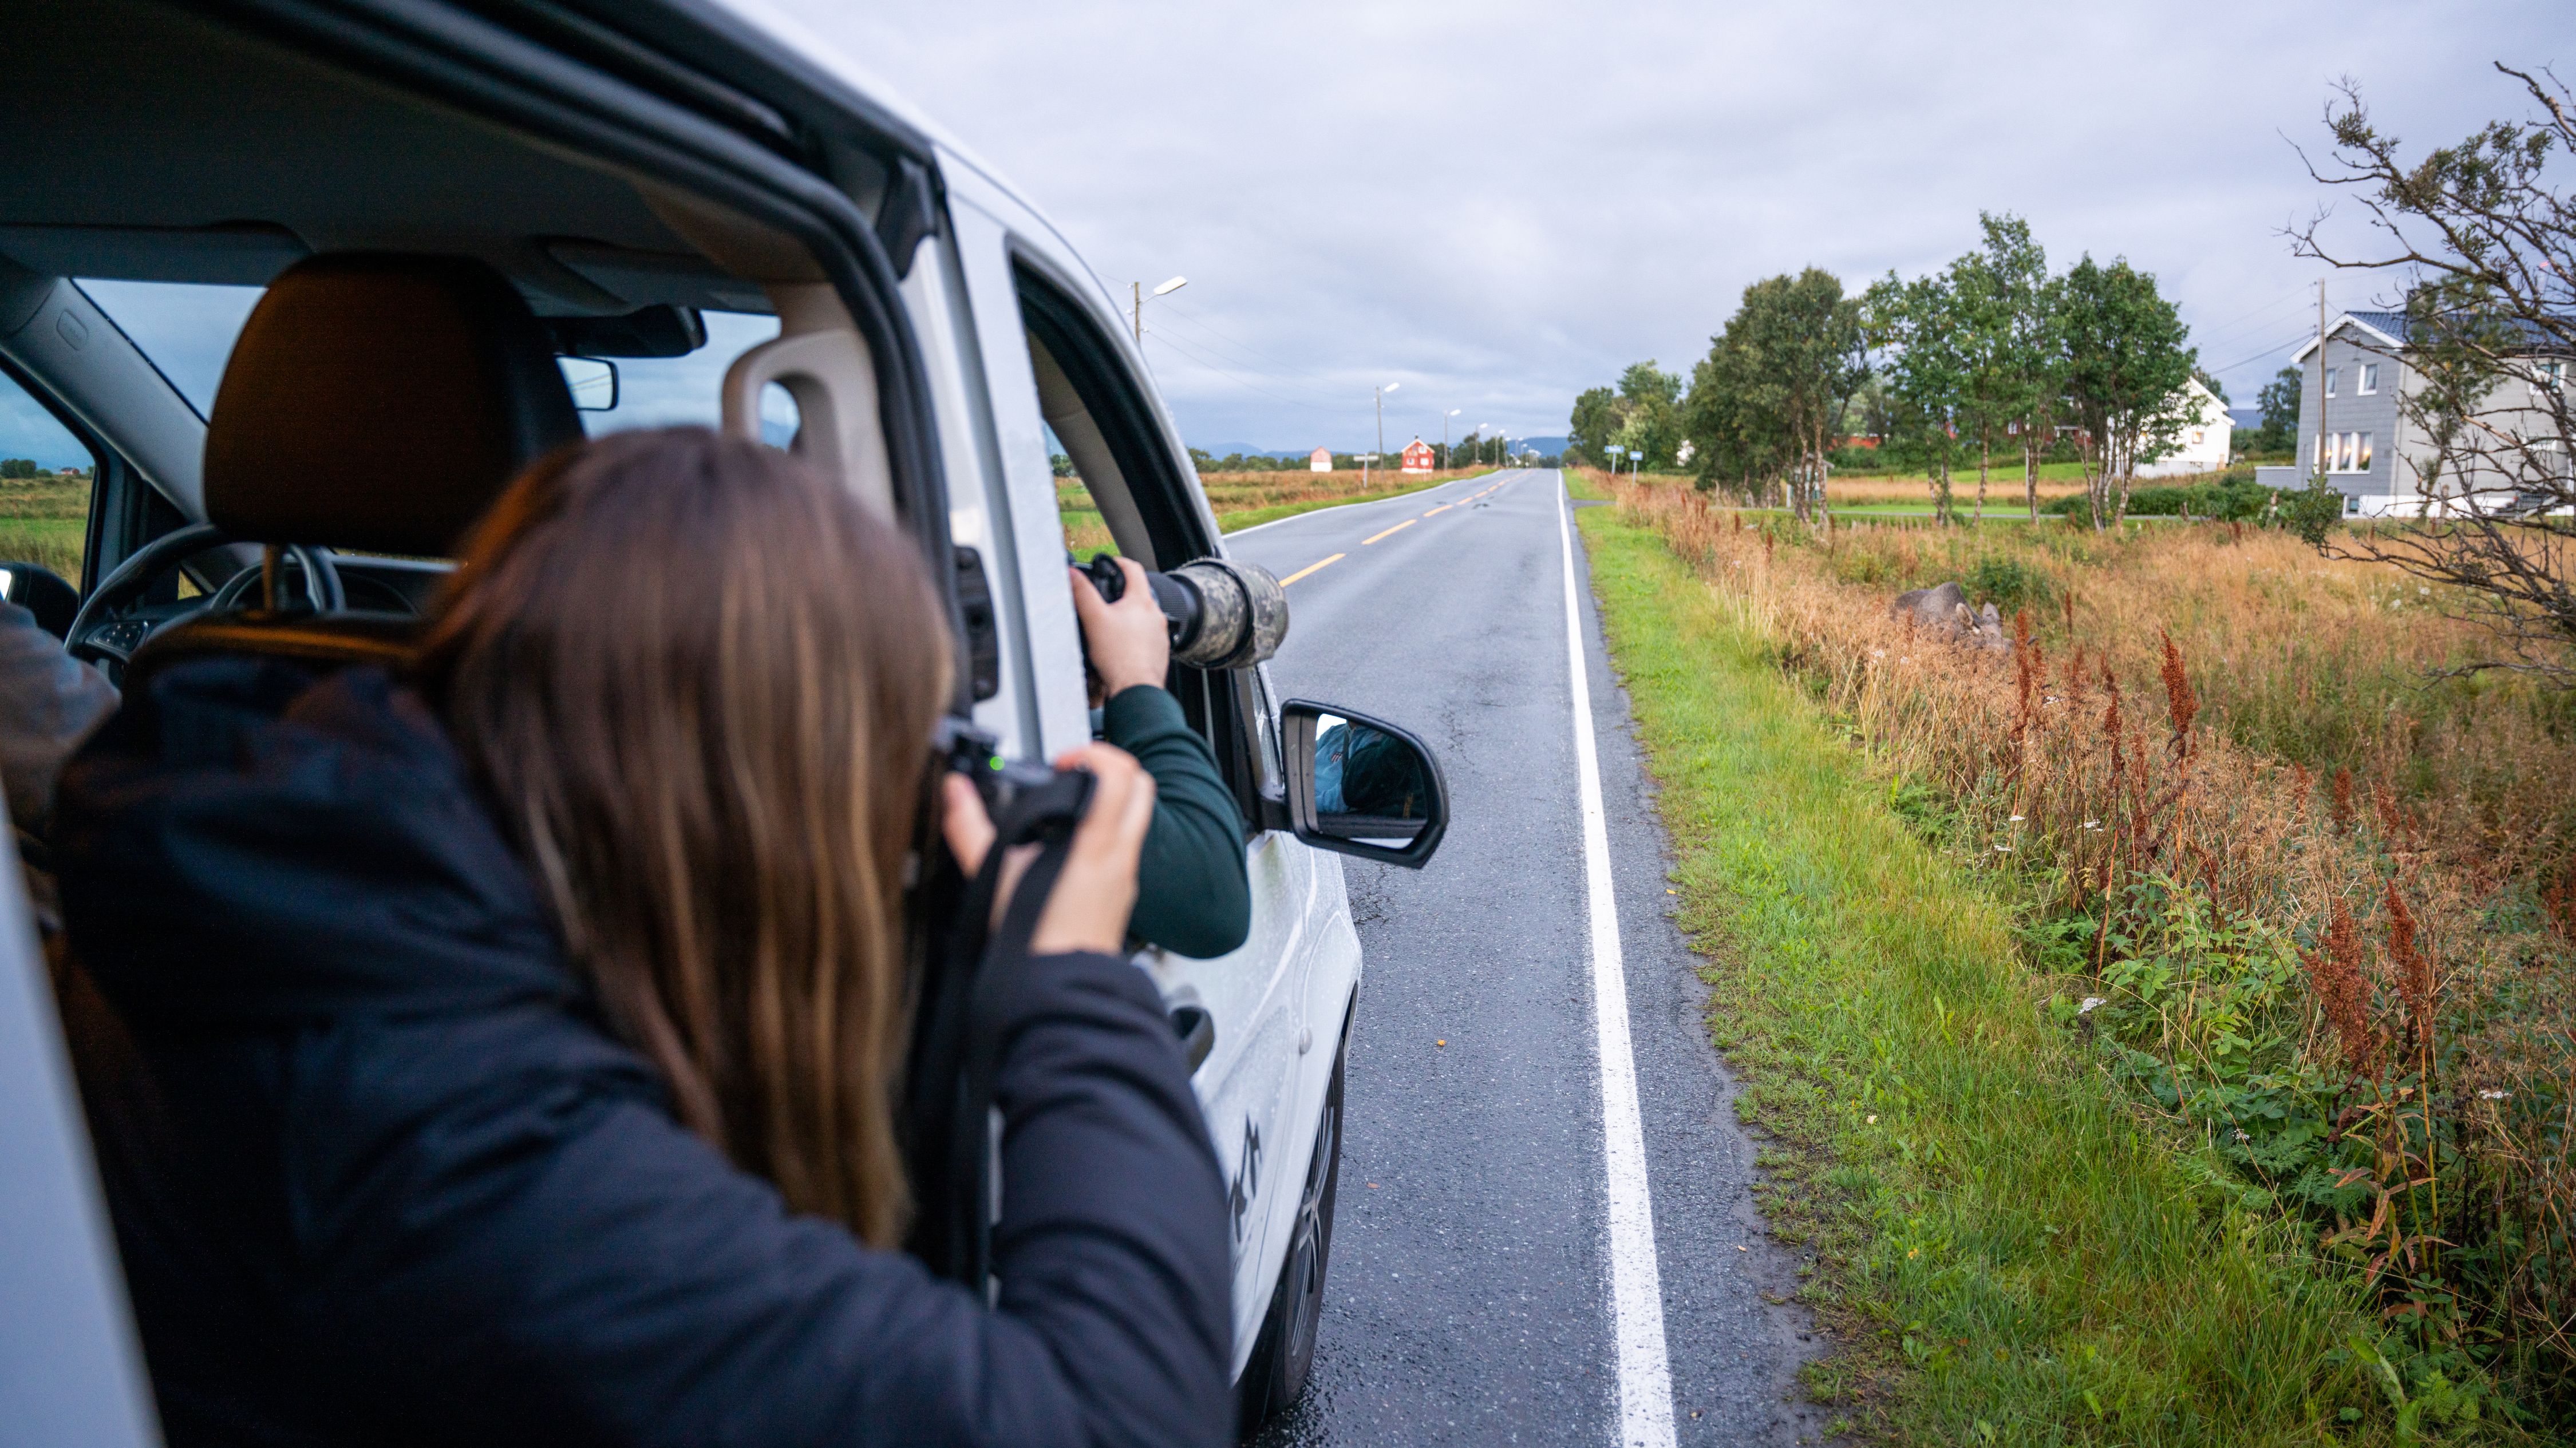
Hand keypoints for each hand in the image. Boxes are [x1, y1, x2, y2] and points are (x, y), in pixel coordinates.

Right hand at [939, 744, 1155, 956]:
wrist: (1059, 989)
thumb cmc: (1033, 940)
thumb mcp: (992, 875)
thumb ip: (970, 827)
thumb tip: (955, 791)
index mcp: (1096, 845)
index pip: (1119, 774)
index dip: (1093, 753)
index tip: (1063, 763)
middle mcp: (1120, 857)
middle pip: (1142, 786)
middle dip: (1112, 768)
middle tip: (1075, 775)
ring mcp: (1126, 876)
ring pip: (1137, 816)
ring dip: (1111, 800)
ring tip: (1070, 807)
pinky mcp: (1123, 894)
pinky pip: (1126, 848)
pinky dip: (1108, 832)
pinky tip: (1072, 846)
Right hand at [1070, 559, 1168, 698]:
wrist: (1135, 688)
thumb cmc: (1118, 657)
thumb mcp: (1094, 620)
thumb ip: (1082, 593)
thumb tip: (1073, 574)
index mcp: (1142, 602)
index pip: (1134, 569)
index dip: (1119, 562)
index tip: (1110, 565)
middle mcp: (1156, 615)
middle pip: (1139, 593)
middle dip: (1122, 593)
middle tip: (1105, 599)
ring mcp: (1160, 634)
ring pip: (1143, 616)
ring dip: (1129, 616)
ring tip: (1111, 625)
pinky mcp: (1160, 650)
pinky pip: (1147, 636)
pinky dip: (1135, 636)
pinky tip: (1122, 645)